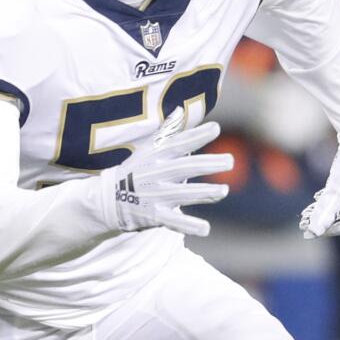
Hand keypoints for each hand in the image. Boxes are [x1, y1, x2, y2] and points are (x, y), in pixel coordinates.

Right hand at [99, 108, 232, 236]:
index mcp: (157, 156)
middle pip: (186, 167)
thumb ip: (167, 131)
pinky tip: (206, 229)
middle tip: (230, 161)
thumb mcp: (148, 149)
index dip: (197, 135)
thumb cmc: (135, 170)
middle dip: (208, 164)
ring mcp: (155, 195)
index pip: (179, 143)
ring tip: (224, 190)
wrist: (108, 198)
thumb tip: (179, 109)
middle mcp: (157, 174)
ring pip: (183, 193)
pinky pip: (174, 221)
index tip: (216, 128)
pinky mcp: (155, 215)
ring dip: (204, 192)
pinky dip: (189, 225)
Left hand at [300, 148, 339, 238]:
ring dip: (330, 208)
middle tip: (307, 221)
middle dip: (326, 218)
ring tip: (313, 208)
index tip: (308, 231)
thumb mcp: (337, 191)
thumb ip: (326, 212)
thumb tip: (313, 232)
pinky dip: (336, 197)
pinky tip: (323, 195)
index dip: (325, 229)